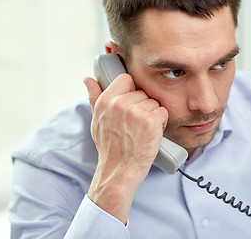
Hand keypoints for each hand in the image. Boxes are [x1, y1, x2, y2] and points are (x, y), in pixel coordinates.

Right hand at [83, 74, 167, 223]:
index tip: (132, 103)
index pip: (126, 79)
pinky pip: (163, 112)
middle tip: (136, 125)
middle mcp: (119, 104)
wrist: (119, 172)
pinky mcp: (150, 121)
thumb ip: (94, 98)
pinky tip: (151, 133)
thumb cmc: (109, 148)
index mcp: (105, 101)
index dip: (131, 90)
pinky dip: (161, 123)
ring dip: (152, 115)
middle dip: (142, 106)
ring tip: (142, 130)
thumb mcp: (97, 121)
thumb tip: (88, 79)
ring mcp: (135, 112)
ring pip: (153, 102)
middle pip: (142, 92)